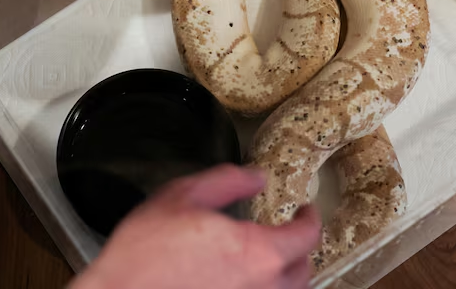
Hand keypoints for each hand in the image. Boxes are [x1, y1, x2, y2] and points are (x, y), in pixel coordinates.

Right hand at [71, 165, 320, 288]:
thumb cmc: (145, 253)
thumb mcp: (182, 197)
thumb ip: (227, 182)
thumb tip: (257, 177)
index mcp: (258, 253)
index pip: (306, 236)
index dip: (310, 218)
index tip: (305, 210)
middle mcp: (263, 288)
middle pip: (303, 271)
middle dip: (299, 249)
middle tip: (287, 233)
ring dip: (284, 274)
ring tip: (269, 259)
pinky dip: (262, 288)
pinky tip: (243, 279)